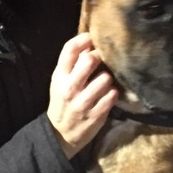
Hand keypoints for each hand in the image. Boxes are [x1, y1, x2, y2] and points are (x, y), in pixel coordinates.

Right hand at [47, 33, 117, 158]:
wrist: (60, 134)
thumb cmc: (62, 100)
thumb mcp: (59, 81)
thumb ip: (71, 63)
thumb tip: (89, 43)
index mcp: (59, 76)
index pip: (70, 49)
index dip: (84, 39)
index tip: (92, 38)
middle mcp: (69, 88)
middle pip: (89, 60)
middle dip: (100, 56)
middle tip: (103, 59)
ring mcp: (82, 103)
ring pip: (105, 78)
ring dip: (108, 77)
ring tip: (105, 80)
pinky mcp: (95, 116)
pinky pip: (112, 96)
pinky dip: (113, 93)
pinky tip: (108, 94)